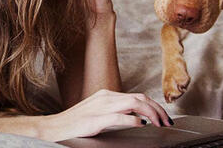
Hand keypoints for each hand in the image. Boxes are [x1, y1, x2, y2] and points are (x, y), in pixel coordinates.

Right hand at [43, 89, 172, 140]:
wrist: (54, 128)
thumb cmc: (76, 123)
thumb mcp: (98, 113)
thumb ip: (116, 112)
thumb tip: (137, 116)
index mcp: (108, 95)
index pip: (138, 96)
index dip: (154, 105)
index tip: (164, 117)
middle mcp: (106, 97)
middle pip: (140, 98)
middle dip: (157, 109)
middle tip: (167, 122)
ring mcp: (100, 107)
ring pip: (133, 103)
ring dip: (151, 113)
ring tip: (159, 123)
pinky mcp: (95, 119)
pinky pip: (118, 116)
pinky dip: (133, 119)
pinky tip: (141, 123)